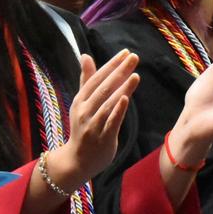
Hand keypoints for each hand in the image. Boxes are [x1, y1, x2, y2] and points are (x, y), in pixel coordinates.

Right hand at [46, 50, 140, 190]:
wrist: (77, 160)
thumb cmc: (83, 128)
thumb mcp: (82, 103)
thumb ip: (86, 80)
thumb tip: (85, 56)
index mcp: (80, 100)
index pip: (96, 79)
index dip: (111, 65)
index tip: (125, 53)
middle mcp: (85, 111)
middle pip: (103, 88)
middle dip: (119, 72)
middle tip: (134, 57)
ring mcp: (93, 125)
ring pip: (108, 103)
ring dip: (121, 88)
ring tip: (135, 75)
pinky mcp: (102, 138)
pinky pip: (111, 122)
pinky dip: (117, 110)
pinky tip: (125, 98)